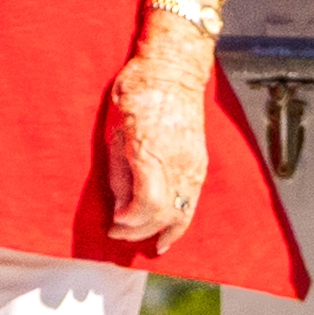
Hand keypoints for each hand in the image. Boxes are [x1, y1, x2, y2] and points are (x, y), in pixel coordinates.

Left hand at [101, 32, 216, 244]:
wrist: (173, 71)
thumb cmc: (138, 93)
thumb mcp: (114, 131)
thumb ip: (118, 172)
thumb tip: (120, 206)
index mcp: (152, 153)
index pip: (146, 204)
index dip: (129, 222)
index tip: (113, 223)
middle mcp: (178, 163)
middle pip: (164, 214)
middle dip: (140, 230)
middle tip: (119, 232)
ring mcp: (193, 164)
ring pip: (182, 212)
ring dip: (163, 231)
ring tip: (147, 243)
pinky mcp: (200, 164)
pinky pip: (192, 201)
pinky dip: (181, 220)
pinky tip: (169, 232)